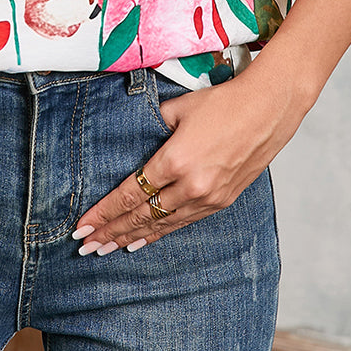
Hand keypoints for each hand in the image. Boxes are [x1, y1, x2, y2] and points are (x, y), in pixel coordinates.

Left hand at [73, 59, 307, 252]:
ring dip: (132, 237)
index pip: (129, 194)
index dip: (103, 212)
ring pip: (162, 225)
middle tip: (86, 246)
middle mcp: (191, 185)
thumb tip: (131, 137)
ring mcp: (209, 196)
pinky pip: (184, 222)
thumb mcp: (178, 108)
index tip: (82, 226)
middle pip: (142, 215)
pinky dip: (160, 233)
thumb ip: (151, 126)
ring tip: (108, 248)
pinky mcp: (223, 200)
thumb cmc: (223, 102)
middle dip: (111, 231)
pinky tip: (142, 241)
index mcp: (175, 160)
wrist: (269, 109)